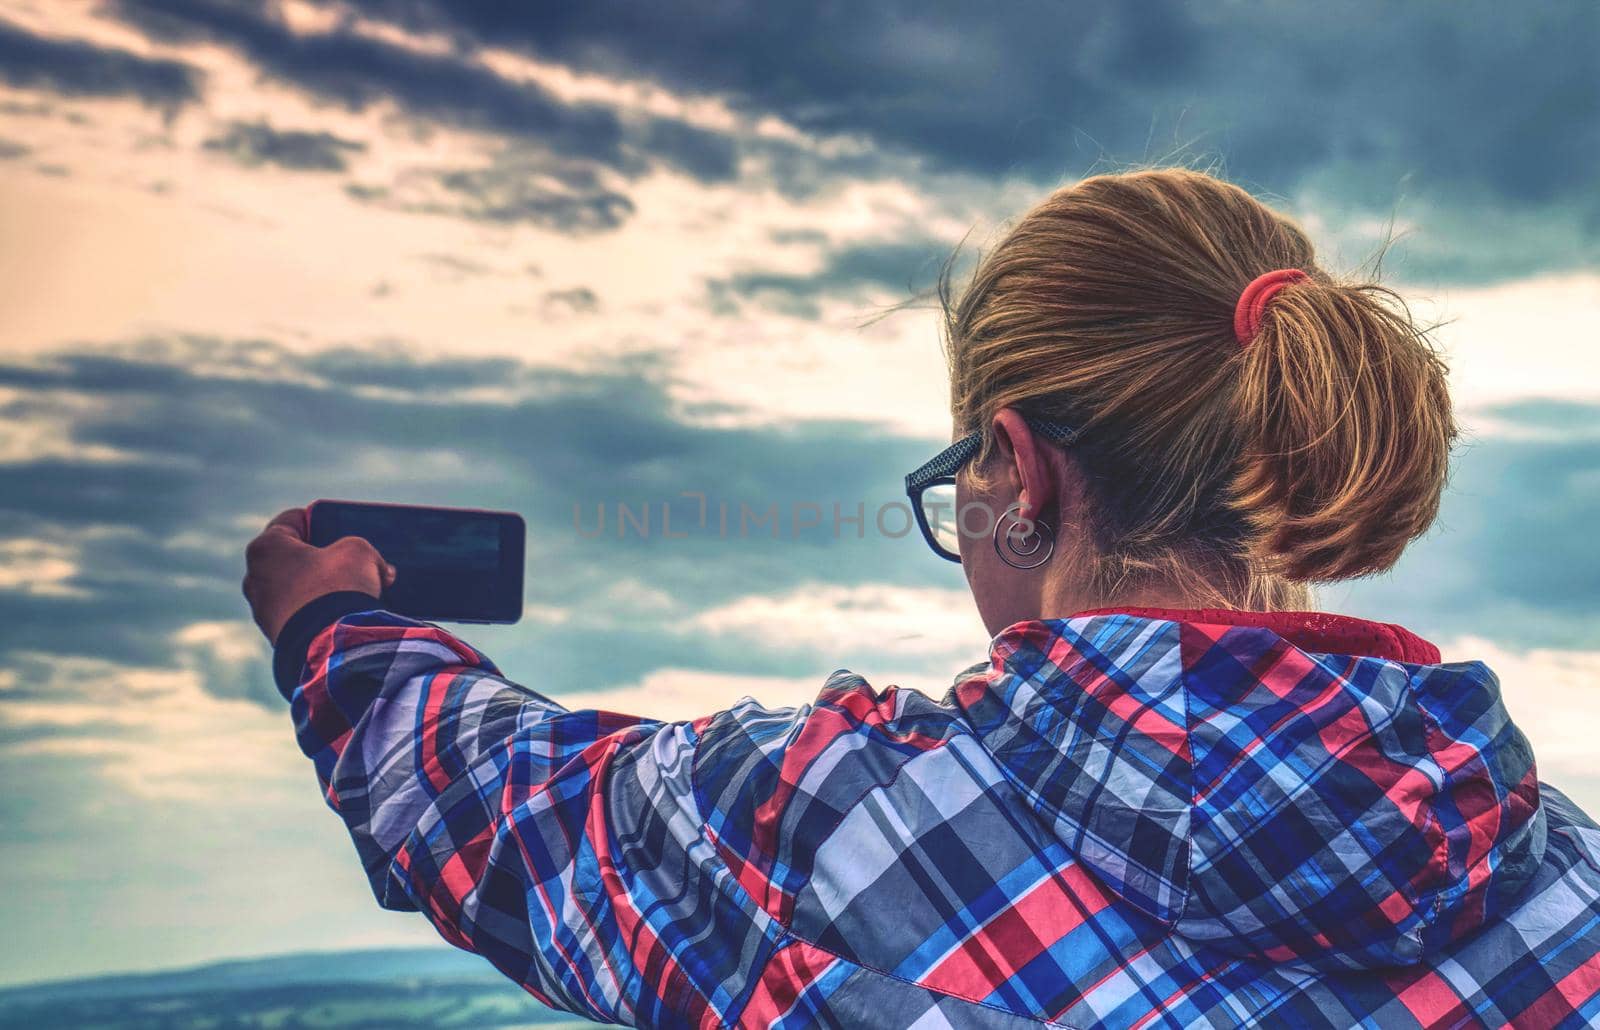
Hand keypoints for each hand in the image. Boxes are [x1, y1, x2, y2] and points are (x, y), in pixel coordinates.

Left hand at [242, 507, 396, 644]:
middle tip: (349, 560)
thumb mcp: (358, 552)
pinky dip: (317, 611)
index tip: (340, 527)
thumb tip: (382, 572)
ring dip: (319, 586)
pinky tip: (343, 613)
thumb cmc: (339, 587)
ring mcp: (263, 611)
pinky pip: (299, 615)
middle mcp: (255, 578)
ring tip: (352, 590)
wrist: (333, 645)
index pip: (292, 520)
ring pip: (294, 588)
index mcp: (265, 548)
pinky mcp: (277, 637)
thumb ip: (363, 550)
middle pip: (292, 556)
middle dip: (320, 557)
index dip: (319, 520)